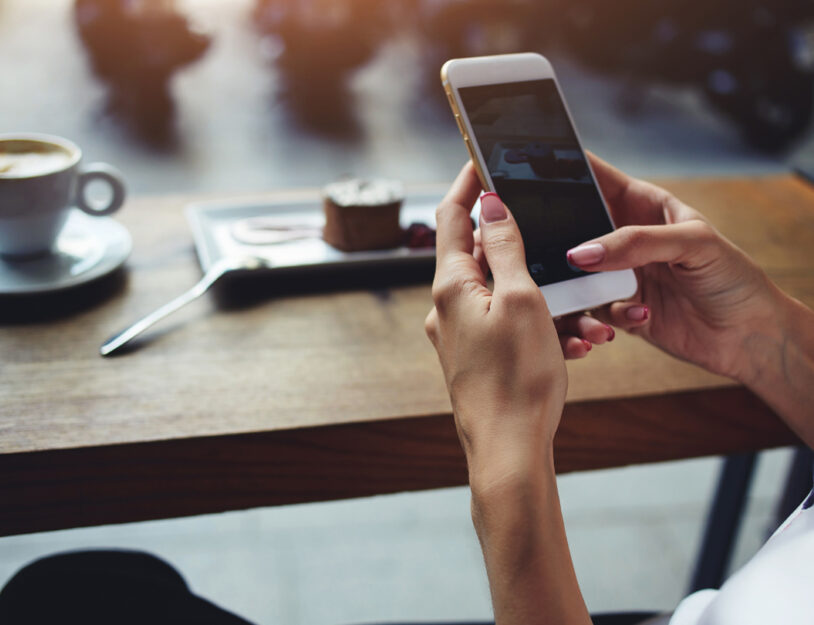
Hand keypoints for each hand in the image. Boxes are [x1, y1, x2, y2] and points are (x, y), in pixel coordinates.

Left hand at [426, 163, 581, 474]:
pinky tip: (569, 339)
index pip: (449, 217)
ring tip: (577, 308)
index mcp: (451, 286)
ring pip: (500, 292)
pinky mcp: (475, 356)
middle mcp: (447, 307)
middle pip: (476, 253)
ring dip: (538, 290)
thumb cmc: (517, 378)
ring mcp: (459, 334)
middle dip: (517, 241)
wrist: (509, 451)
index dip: (466, 184)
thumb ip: (504, 248)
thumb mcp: (521, 300)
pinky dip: (536, 321)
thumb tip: (489, 204)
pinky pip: (506, 324)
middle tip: (547, 230)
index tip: (482, 159)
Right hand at [567, 154, 782, 382]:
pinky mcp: (616, 309)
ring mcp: (618, 274)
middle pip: (573, 227)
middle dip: (558, 236)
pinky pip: (589, 311)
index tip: (532, 172)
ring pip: (574, 274)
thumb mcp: (693, 244)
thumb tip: (580, 254)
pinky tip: (641, 316)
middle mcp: (624, 238)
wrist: (748, 336)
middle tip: (547, 246)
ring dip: (578, 287)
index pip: (596, 177)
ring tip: (600, 296)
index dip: (566, 170)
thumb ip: (636, 243)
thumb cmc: (733, 278)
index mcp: (643, 205)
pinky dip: (603, 317)